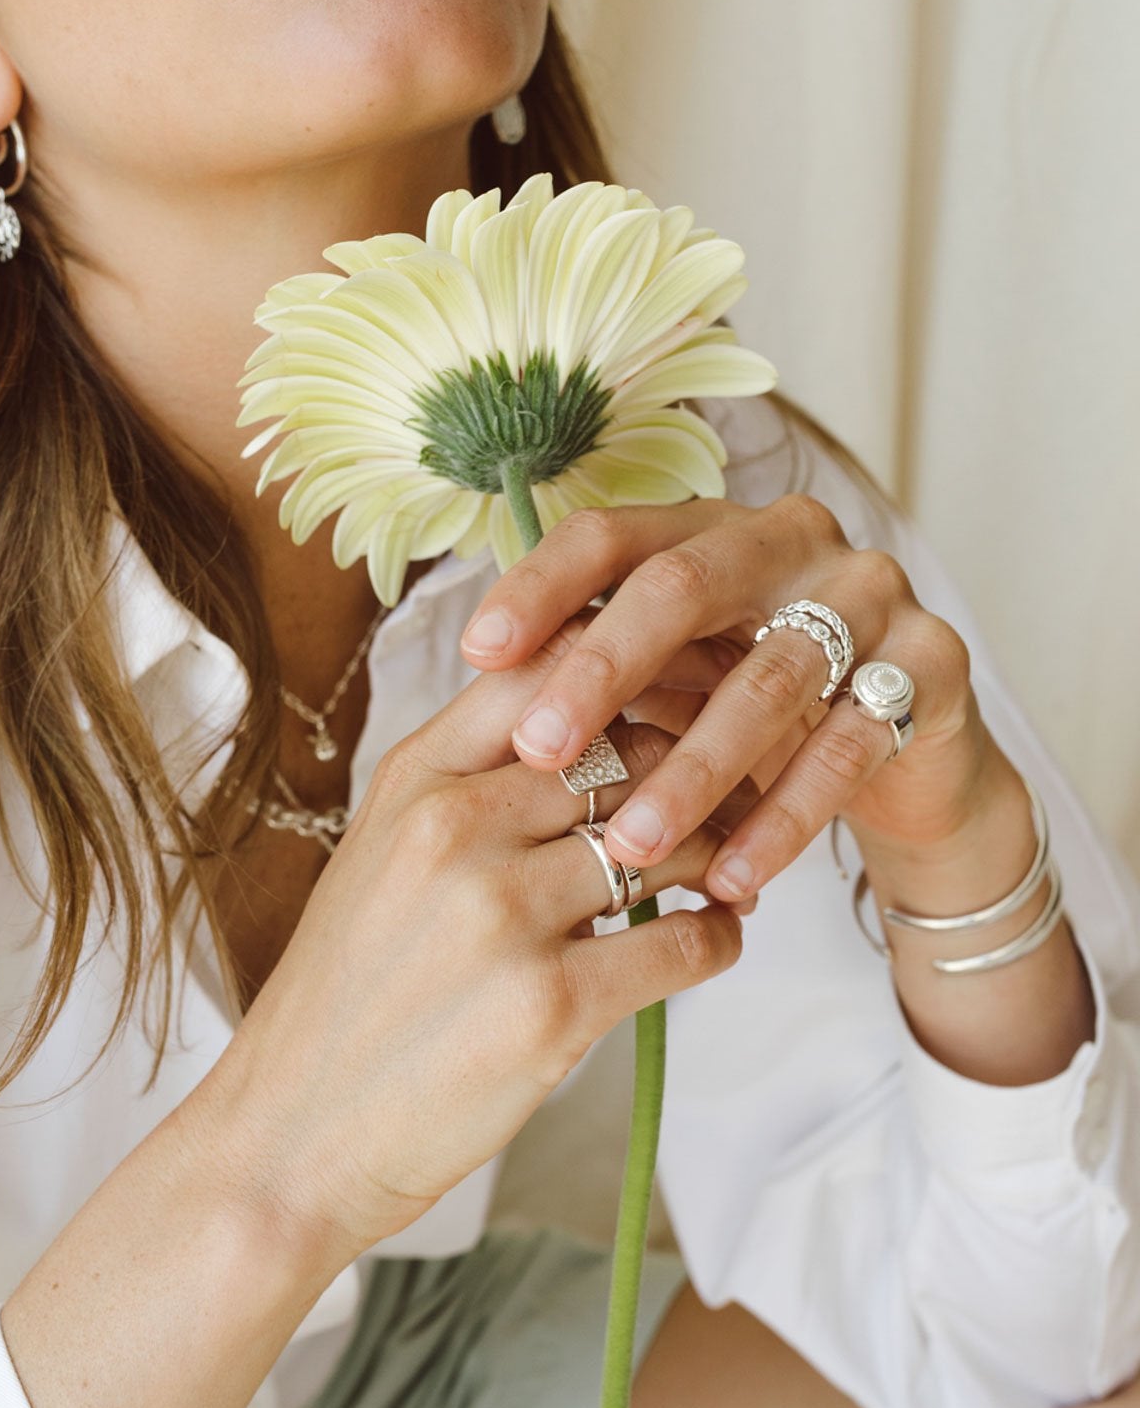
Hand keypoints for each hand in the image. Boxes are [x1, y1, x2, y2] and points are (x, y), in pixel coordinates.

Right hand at [221, 621, 746, 1259]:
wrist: (288, 1140)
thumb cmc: (344, 1002)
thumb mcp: (378, 857)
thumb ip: (465, 785)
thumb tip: (588, 734)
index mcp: (413, 782)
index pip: (548, 670)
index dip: (634, 668)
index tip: (680, 697)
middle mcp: (455, 827)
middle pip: (632, 754)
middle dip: (697, 776)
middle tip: (730, 803)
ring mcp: (502, 914)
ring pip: (670, 841)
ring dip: (716, 857)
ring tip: (723, 877)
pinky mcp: (551, 1004)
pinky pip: (688, 940)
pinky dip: (719, 937)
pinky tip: (709, 941)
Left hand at [457, 496, 1004, 902]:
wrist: (905, 768)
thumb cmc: (757, 722)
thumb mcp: (677, 691)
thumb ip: (607, 680)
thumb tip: (485, 704)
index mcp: (713, 529)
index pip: (614, 534)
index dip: (541, 586)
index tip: (476, 653)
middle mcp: (791, 541)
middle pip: (683, 585)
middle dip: (602, 669)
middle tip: (541, 752)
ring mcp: (871, 595)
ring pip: (766, 679)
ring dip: (689, 770)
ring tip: (626, 847)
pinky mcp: (931, 667)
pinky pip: (846, 749)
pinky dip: (781, 820)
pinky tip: (729, 878)